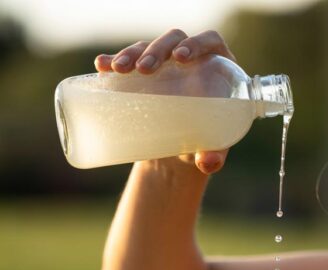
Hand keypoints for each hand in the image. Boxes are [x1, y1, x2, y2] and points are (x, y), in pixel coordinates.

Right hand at [94, 29, 236, 174]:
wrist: (181, 149)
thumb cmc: (206, 141)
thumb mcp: (213, 145)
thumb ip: (215, 154)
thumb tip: (207, 164)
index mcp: (218, 68)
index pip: (210, 42)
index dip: (197, 43)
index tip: (180, 57)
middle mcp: (191, 59)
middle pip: (175, 40)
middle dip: (156, 49)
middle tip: (144, 69)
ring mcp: (165, 64)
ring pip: (148, 47)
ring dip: (132, 53)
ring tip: (118, 70)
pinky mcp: (142, 74)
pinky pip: (127, 61)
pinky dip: (112, 61)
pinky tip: (101, 65)